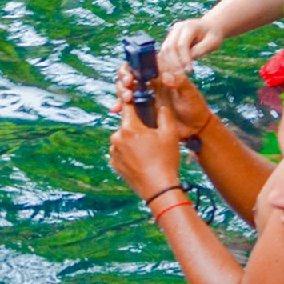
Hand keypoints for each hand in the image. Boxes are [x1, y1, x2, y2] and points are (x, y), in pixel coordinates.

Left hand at [108, 83, 185, 200]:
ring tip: (148, 152)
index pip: (128, 107)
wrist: (159, 188)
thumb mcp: (170, 134)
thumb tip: (161, 105)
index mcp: (129, 128)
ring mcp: (113, 152)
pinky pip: (121, 153)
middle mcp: (116, 138)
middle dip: (137, 128)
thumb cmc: (165, 160)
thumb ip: (165, 115)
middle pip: (126, 125)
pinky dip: (129, 154)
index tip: (132, 95)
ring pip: (123, 140)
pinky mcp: (114, 164)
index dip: (132, 100)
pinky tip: (142, 160)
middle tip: (151, 137)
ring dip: (132, 141)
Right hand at [113, 66, 211, 140]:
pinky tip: (115, 110)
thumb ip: (180, 83)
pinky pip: (126, 105)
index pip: (143, 63)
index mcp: (161, 75)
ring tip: (126, 98)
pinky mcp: (141, 109)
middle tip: (128, 85)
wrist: (195, 128)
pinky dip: (118, 106)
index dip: (133, 64)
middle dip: (124, 77)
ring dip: (121, 90)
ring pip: (125, 88)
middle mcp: (150, 84)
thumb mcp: (190, 94)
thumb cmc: (196, 107)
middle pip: (130, 74)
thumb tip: (166, 78)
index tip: (132, 73)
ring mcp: (144, 96)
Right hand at [161, 17, 225, 77]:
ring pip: (165, 49)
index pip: (182, 44)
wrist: (210, 26)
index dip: (184, 58)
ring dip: (169, 62)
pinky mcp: (170, 38)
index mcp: (189, 26)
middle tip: (181, 74)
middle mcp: (178, 28)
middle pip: (170, 46)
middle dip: (174, 62)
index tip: (190, 70)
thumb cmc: (213, 35)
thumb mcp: (212, 42)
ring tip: (178, 73)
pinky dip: (168, 61)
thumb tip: (187, 61)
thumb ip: (200, 50)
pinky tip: (174, 69)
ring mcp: (172, 32)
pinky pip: (165, 51)